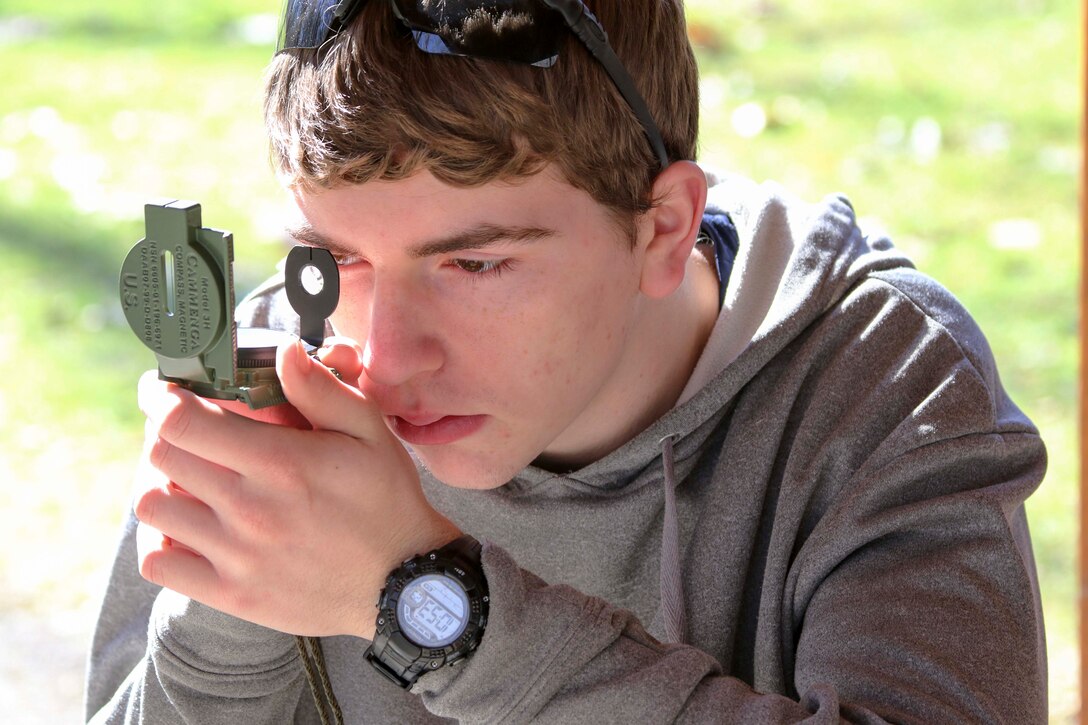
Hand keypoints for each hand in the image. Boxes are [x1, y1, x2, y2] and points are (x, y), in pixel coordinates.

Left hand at [132, 337, 461, 639]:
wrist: (402, 585)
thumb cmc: (387, 501)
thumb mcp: (370, 433)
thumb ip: (322, 391)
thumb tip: (285, 351)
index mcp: (281, 463)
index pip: (182, 422)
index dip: (159, 397)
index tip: (160, 390)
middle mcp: (250, 509)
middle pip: (161, 457)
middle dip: (162, 432)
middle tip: (179, 428)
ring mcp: (237, 556)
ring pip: (153, 506)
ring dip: (159, 481)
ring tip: (182, 475)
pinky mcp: (231, 594)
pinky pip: (158, 562)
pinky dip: (158, 537)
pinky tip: (183, 525)